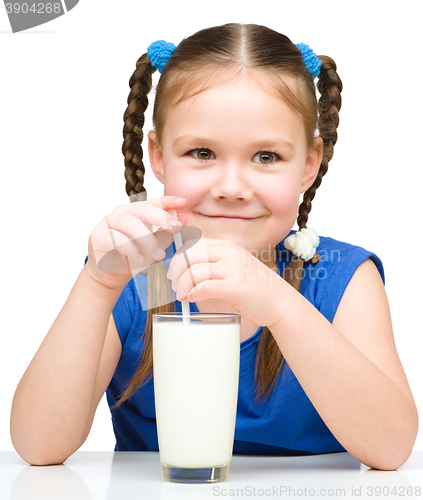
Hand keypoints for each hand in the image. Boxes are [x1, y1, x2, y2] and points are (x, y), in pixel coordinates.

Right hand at [85, 196, 186, 288]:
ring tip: (159, 255)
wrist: (112, 273)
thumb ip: (167, 232)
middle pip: (144, 209)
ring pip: (132, 224)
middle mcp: (123, 212)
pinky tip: (140, 259)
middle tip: (176, 228)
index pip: (154, 202)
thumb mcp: (155, 244)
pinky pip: (117, 239)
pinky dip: (131, 249)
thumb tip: (183, 218)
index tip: (183, 202)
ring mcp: (109, 222)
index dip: (168, 201)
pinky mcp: (99, 235)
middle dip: (162, 217)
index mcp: (138, 211)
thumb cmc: (134, 255)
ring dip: (148, 240)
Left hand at [167, 238, 284, 326]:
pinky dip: (193, 293)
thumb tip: (188, 271)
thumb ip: (216, 264)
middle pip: (189, 256)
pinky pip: (205, 287)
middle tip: (174, 285)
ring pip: (194, 271)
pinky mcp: (235, 287)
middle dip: (176, 272)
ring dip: (182, 285)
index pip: (193, 245)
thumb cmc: (256, 288)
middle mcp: (229, 253)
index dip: (179, 259)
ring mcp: (232, 269)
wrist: (280, 302)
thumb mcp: (235, 266)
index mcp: (227, 246)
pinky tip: (192, 298)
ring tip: (182, 296)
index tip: (174, 272)